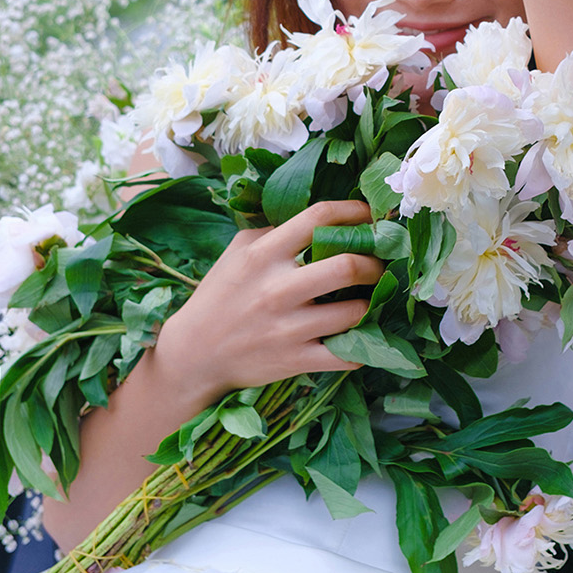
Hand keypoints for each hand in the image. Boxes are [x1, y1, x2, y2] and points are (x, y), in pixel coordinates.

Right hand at [154, 200, 382, 400]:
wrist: (193, 355)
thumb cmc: (219, 296)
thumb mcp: (237, 252)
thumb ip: (273, 230)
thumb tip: (319, 218)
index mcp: (263, 255)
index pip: (318, 218)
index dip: (354, 211)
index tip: (370, 215)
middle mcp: (277, 289)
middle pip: (347, 266)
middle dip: (375, 262)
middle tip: (379, 263)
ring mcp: (288, 328)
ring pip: (354, 311)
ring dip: (371, 303)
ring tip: (371, 297)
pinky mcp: (295, 361)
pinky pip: (346, 354)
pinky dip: (362, 345)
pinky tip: (360, 335)